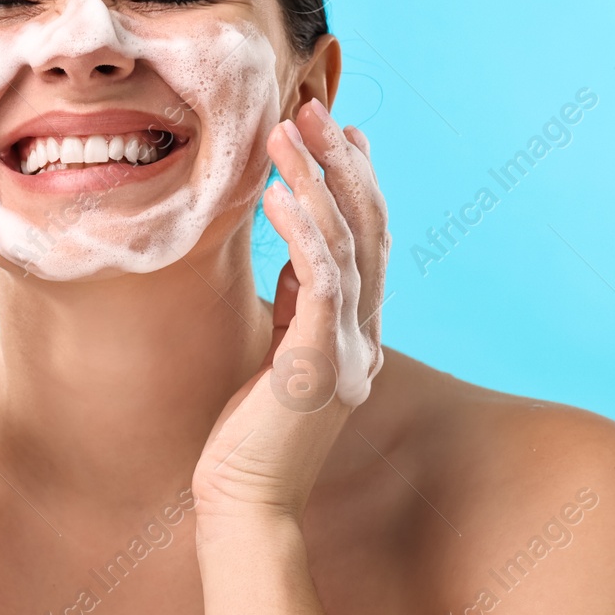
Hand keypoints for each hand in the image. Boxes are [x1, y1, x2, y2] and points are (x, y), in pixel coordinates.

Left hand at [191, 98, 387, 524]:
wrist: (246, 506)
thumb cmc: (248, 436)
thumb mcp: (281, 353)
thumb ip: (299, 306)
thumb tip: (301, 250)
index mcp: (357, 335)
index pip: (369, 242)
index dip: (360, 183)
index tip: (343, 132)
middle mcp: (365, 339)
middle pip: (368, 230)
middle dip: (343, 163)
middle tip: (315, 108)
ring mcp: (350, 353)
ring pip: (348, 246)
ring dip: (318, 180)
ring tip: (289, 129)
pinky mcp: (318, 367)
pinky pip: (319, 283)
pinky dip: (302, 232)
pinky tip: (279, 194)